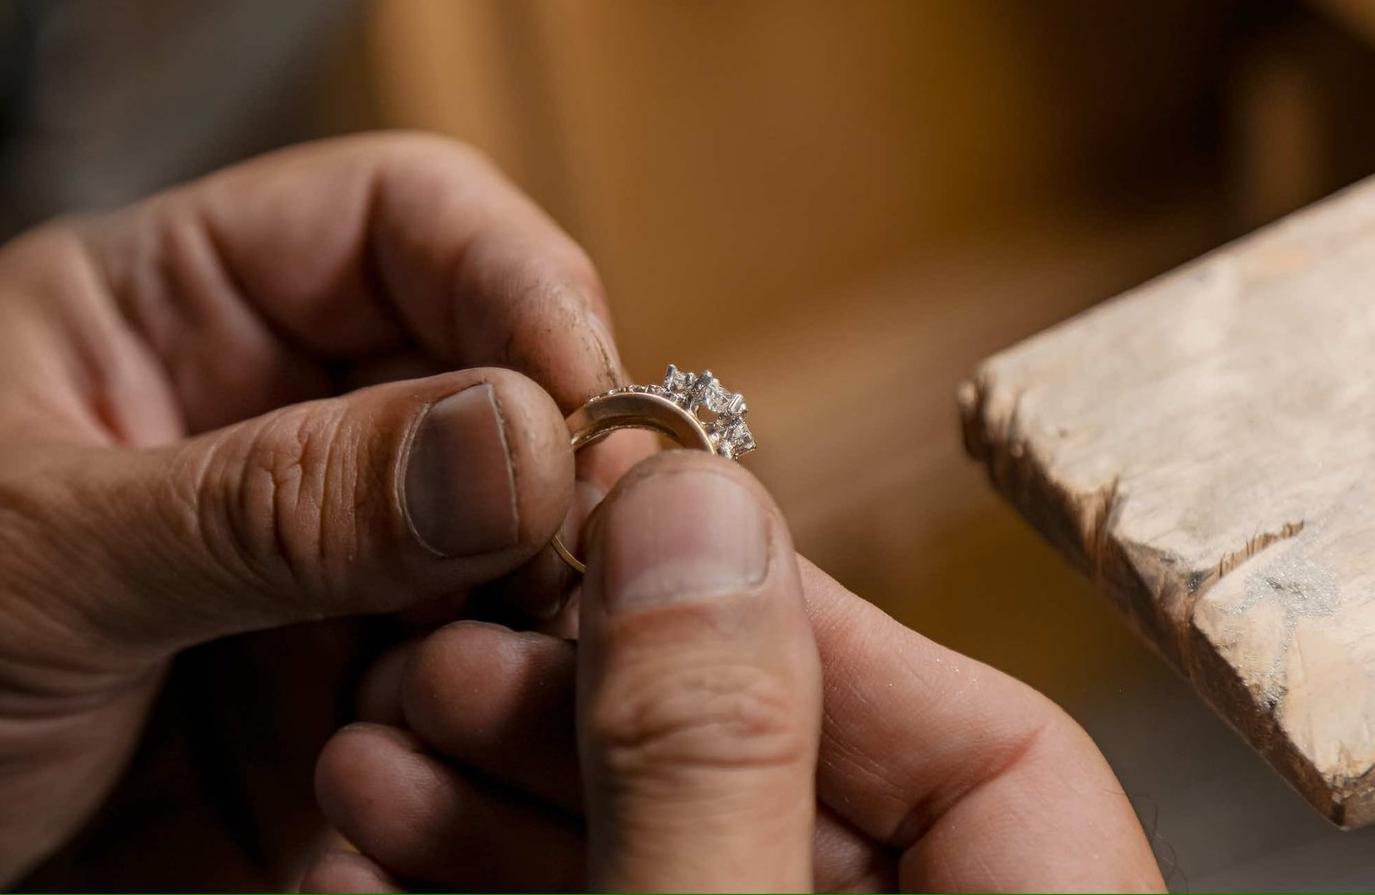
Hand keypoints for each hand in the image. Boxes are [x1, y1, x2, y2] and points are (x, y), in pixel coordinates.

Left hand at [0, 134, 640, 889]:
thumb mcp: (20, 564)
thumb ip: (265, 503)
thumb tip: (514, 439)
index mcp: (182, 315)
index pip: (405, 221)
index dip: (514, 277)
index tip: (580, 393)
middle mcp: (283, 429)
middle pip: (498, 383)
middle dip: (551, 464)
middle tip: (586, 556)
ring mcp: (330, 573)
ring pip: (520, 547)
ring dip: (532, 612)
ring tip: (478, 684)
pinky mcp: (353, 706)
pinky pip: (485, 690)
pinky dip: (494, 727)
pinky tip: (422, 778)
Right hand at [307, 452, 1165, 891]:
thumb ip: (712, 757)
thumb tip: (695, 514)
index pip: (1003, 757)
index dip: (819, 622)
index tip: (647, 540)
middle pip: (802, 779)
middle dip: (605, 689)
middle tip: (461, 627)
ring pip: (678, 838)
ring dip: (516, 766)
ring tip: (381, 714)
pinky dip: (492, 860)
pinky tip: (371, 806)